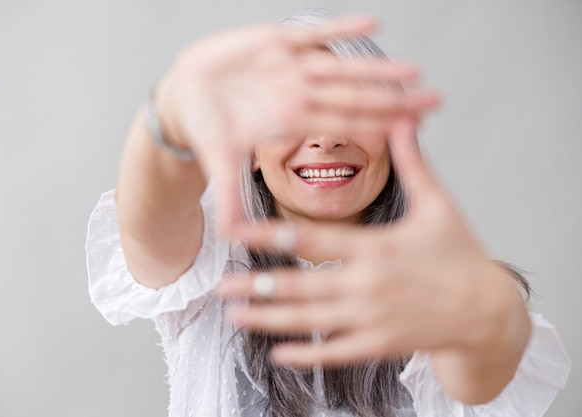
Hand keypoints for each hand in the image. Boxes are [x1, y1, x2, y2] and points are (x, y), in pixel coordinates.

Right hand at [155, 16, 438, 232]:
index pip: (344, 125)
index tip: (413, 130)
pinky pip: (313, 33)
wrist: (186, 97)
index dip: (379, 126)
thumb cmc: (207, 128)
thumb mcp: (220, 161)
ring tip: (413, 70)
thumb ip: (229, 194)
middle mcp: (299, 94)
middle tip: (434, 101)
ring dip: (377, 68)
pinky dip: (340, 28)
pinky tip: (372, 22)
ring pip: (342, 67)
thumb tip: (231, 237)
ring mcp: (291, 67)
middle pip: (356, 97)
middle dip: (394, 98)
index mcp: (293, 121)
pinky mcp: (275, 41)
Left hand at [218, 119, 528, 369]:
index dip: (273, 234)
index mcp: (378, 247)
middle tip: (220, 286)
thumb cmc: (461, 253)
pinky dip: (306, 354)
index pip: (315, 239)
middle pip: (302, 285)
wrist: (487, 310)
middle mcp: (369, 284)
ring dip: (269, 320)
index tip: (238, 230)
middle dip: (259, 286)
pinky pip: (336, 351)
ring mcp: (373, 318)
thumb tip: (402, 119)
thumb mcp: (439, 205)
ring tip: (234, 316)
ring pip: (311, 321)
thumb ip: (414, 164)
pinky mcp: (381, 344)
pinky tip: (277, 355)